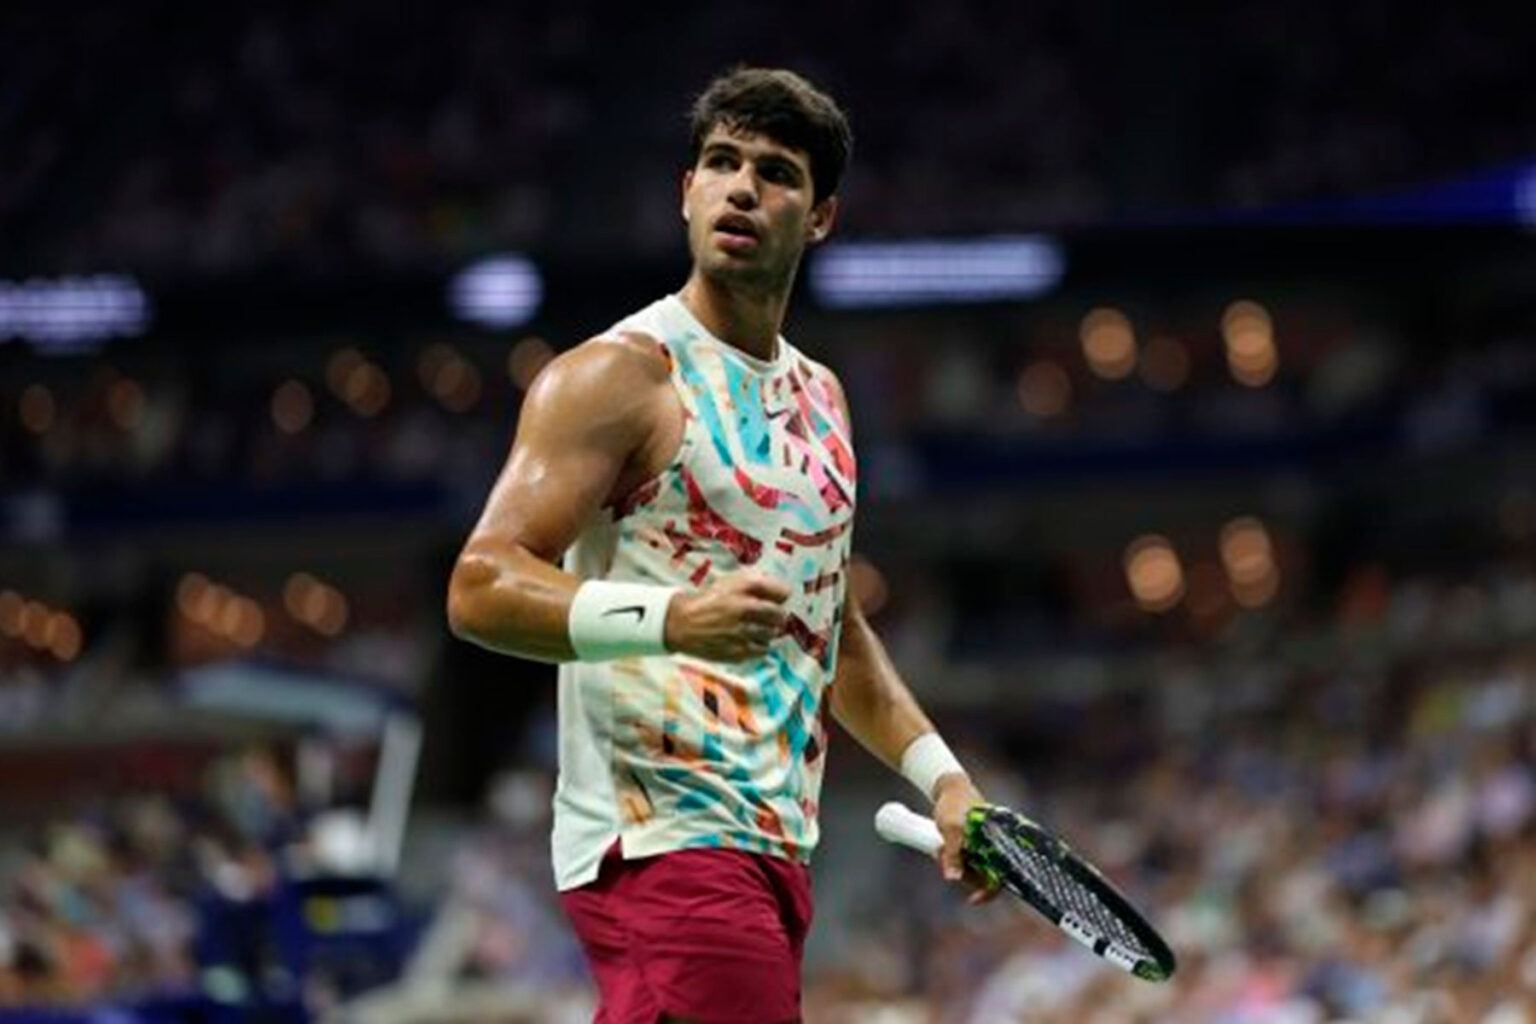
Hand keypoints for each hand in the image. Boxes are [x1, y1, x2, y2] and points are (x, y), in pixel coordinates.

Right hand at [663, 570, 789, 661]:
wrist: (682, 623)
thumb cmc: (708, 600)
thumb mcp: (730, 582)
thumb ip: (756, 582)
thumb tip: (783, 592)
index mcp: (744, 588)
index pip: (782, 592)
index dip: (782, 596)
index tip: (778, 599)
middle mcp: (745, 609)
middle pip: (780, 615)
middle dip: (777, 616)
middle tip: (768, 616)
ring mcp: (742, 632)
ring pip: (772, 634)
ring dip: (768, 631)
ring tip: (755, 628)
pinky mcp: (738, 652)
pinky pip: (762, 650)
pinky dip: (759, 646)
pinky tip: (748, 640)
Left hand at [933, 773, 999, 905]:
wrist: (948, 786)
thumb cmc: (954, 804)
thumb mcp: (951, 828)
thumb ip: (953, 854)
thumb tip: (952, 878)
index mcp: (998, 842)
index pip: (1000, 876)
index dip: (988, 891)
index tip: (972, 899)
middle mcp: (993, 846)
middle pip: (982, 875)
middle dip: (962, 872)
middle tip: (942, 856)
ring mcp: (983, 846)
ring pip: (970, 869)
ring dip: (954, 864)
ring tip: (940, 847)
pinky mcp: (972, 844)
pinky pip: (963, 860)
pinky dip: (951, 858)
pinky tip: (940, 846)